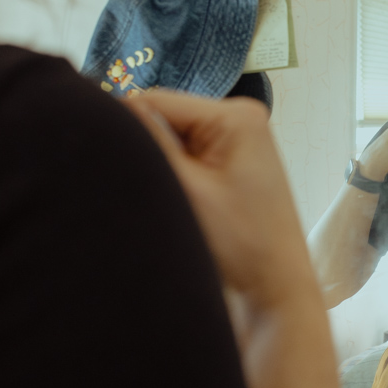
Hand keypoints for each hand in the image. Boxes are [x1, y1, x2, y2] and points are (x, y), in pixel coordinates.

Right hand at [127, 90, 312, 305]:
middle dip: (148, 149)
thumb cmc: (243, 245)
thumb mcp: (187, 190)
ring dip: (163, 165)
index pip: (154, 101)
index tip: (120, 167)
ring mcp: (239, 140)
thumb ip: (149, 144)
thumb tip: (111, 110)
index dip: (126, 129)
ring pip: (173, 138)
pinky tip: (185, 201)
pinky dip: (178, 175)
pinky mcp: (233, 162)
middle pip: (164, 117)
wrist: (276, 287)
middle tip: (155, 189)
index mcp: (236, 116)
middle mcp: (241, 118)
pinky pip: (189, 156)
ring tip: (175, 199)